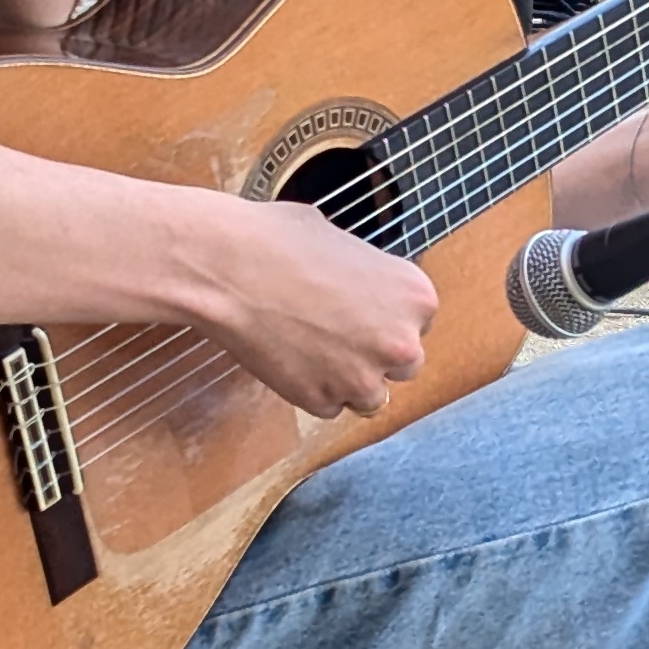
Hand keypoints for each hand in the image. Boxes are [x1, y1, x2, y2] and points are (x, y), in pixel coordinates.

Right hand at [187, 196, 439, 421]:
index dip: (386, 317)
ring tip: (311, 347)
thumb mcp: (346, 244)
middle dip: (375, 353)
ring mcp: (362, 378)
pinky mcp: (322, 401)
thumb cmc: (281, 242)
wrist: (229, 266)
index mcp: (417, 297)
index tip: (361, 311)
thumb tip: (366, 289)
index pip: (419, 323)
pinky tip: (289, 358)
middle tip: (338, 334)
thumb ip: (371, 278)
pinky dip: (312, 390)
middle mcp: (402, 343)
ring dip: (348, 380)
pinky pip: (329, 406)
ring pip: (371, 396)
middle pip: (405, 365)